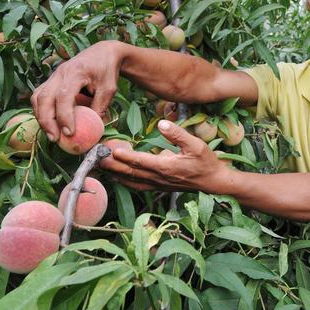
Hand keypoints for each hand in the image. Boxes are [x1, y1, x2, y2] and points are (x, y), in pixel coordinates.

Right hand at [31, 40, 121, 140]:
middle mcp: (60, 72)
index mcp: (76, 72)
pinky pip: (39, 96)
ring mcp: (54, 76)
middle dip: (46, 120)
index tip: (69, 132)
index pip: (64, 96)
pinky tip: (49, 123)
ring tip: (51, 134)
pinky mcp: (52, 80)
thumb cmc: (107, 71)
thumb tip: (93, 130)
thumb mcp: (109, 89)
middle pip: (44, 97)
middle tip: (55, 138)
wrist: (103, 52)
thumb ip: (100, 107)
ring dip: (41, 117)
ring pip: (37, 97)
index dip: (64, 116)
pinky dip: (41, 110)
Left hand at [101, 120, 233, 193]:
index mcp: (166, 167)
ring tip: (98, 166)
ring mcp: (157, 184)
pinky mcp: (157, 186)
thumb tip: (161, 123)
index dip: (125, 157)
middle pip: (129, 173)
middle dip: (111, 166)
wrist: (213, 182)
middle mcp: (158, 178)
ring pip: (130, 180)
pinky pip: (136, 185)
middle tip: (95, 158)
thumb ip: (178, 134)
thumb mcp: (196, 144)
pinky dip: (123, 181)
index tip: (111, 150)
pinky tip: (114, 176)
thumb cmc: (206, 162)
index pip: (141, 162)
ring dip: (114, 174)